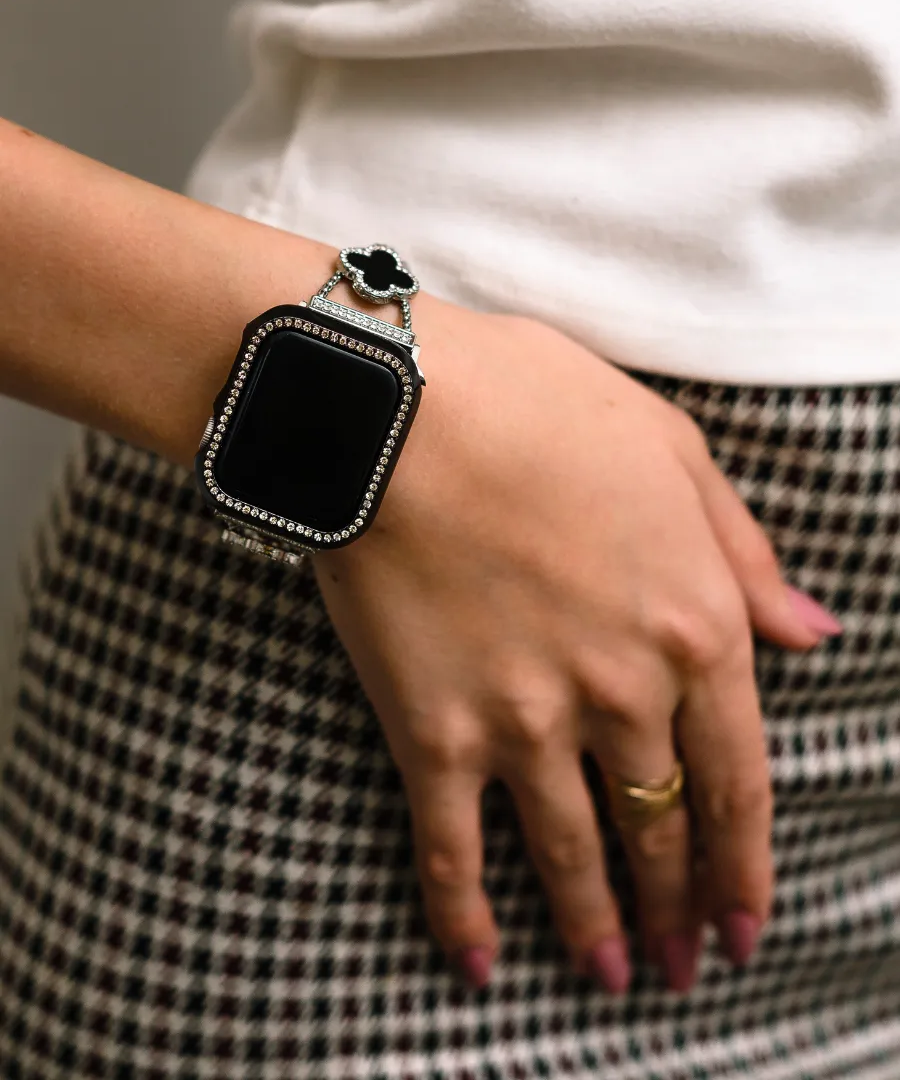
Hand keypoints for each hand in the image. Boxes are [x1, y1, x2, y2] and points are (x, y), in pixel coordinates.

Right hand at [312, 300, 839, 992]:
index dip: (747, 866)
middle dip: (681, 906)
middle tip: (684, 966)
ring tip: (613, 977)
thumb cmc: (539, 405)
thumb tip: (813, 635)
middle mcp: (621, 692)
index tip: (748, 925)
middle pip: (662, 827)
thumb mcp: (673, 452)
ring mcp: (526, 722)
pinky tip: (481, 965)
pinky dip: (465, 915)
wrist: (399, 408)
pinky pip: (453, 849)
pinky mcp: (435, 732)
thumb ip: (746, 556)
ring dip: (597, 925)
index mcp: (692, 623)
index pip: (738, 779)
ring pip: (574, 852)